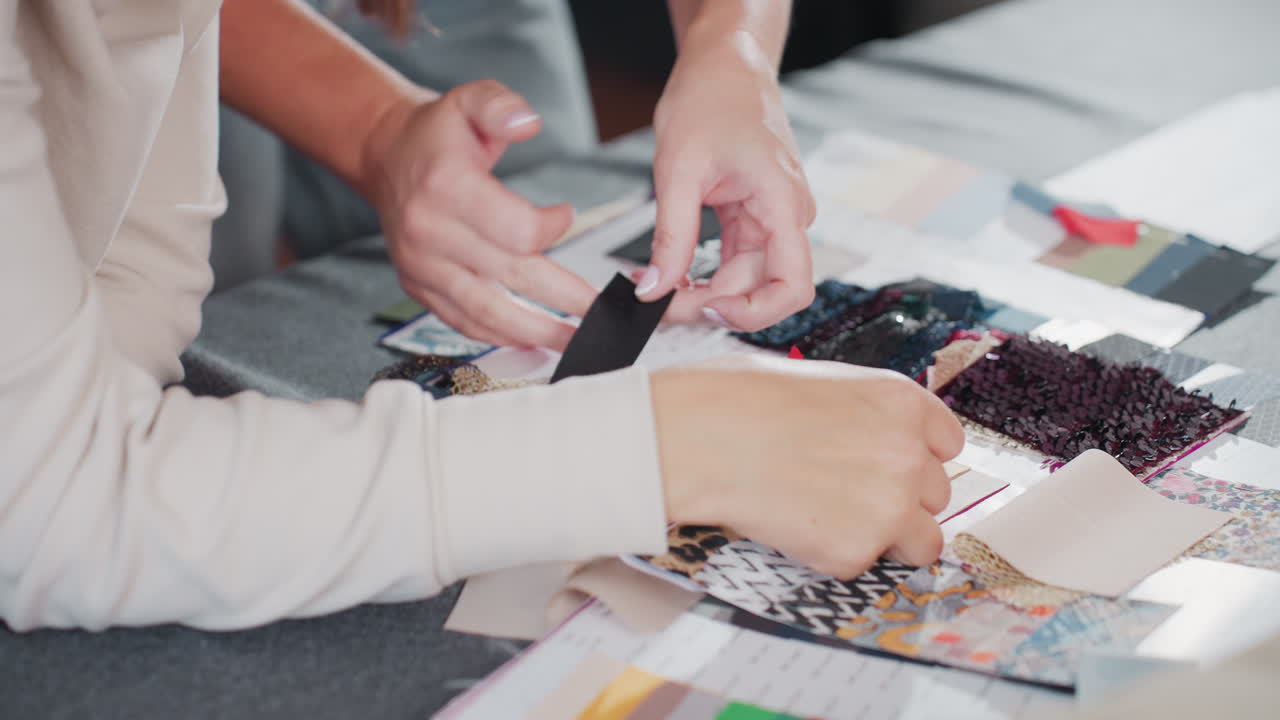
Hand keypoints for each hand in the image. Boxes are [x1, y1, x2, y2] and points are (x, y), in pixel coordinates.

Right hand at [361, 81, 595, 350]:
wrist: (385, 156)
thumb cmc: (437, 134)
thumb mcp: (470, 99)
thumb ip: (501, 106)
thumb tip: (529, 123)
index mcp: (447, 187)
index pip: (517, 229)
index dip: (553, 228)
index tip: (565, 216)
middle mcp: (430, 232)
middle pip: (511, 277)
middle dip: (563, 300)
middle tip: (601, 314)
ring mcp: (421, 265)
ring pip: (485, 312)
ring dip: (534, 332)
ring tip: (573, 341)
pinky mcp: (418, 286)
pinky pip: (461, 321)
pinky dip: (498, 336)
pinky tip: (530, 342)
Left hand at [638, 35, 816, 331]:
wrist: (724, 65)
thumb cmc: (712, 96)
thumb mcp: (678, 169)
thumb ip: (670, 237)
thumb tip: (656, 289)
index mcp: (783, 202)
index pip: (793, 286)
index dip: (754, 313)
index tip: (707, 312)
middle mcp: (787, 216)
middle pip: (760, 289)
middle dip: (709, 306)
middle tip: (657, 304)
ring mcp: (773, 219)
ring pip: (746, 281)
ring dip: (705, 295)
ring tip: (658, 291)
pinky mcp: (755, 219)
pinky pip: (737, 262)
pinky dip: (705, 276)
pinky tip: (673, 277)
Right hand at [650, 355, 964, 574]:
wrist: (703, 439)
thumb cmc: (735, 401)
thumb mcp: (813, 380)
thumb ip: (854, 410)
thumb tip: (851, 430)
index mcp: (899, 401)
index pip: (947, 443)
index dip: (916, 459)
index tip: (894, 469)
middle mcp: (908, 452)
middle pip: (936, 495)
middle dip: (900, 501)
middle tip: (848, 499)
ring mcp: (890, 505)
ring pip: (922, 543)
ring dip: (887, 540)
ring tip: (832, 524)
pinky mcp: (858, 550)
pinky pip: (861, 566)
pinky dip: (832, 557)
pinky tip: (794, 528)